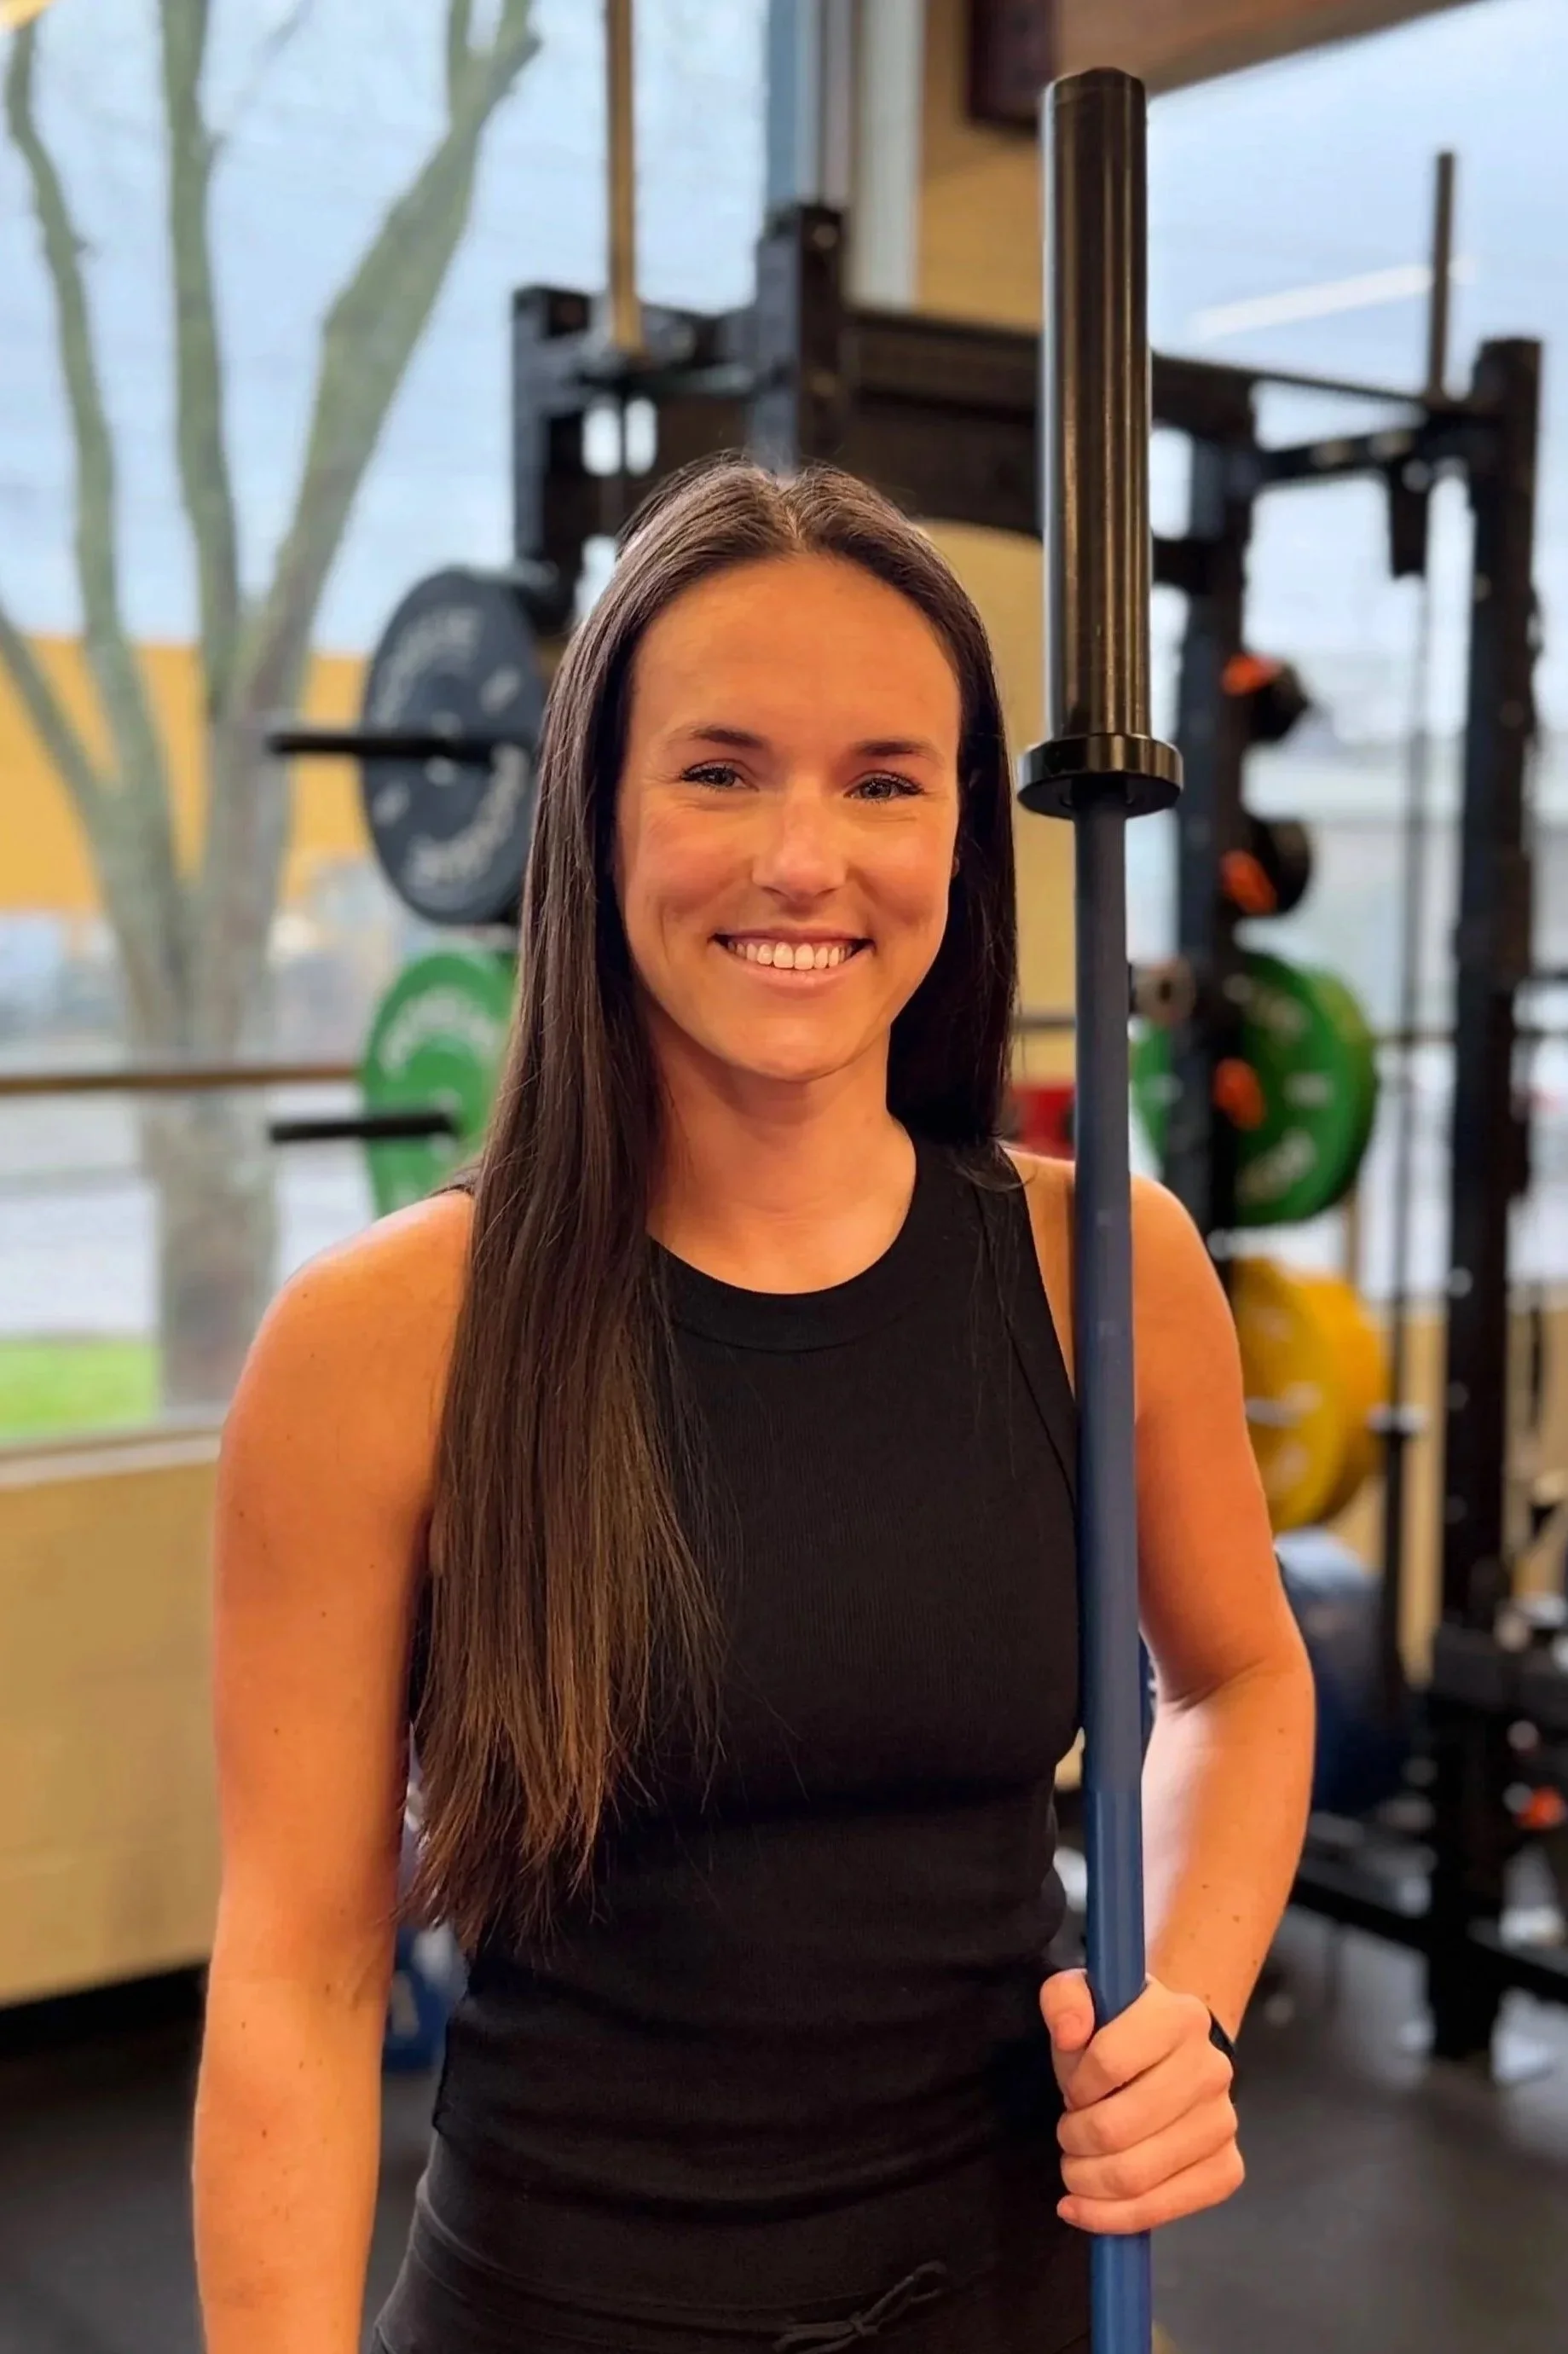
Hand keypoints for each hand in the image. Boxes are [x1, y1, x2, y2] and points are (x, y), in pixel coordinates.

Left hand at [1039, 1970, 1242, 2235]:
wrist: (1168, 2055)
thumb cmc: (1115, 2030)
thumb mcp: (1081, 1996)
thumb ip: (1064, 2001)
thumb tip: (1071, 2035)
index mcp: (1179, 2016)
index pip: (1109, 2060)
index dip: (1077, 2084)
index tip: (1073, 2090)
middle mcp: (1212, 2069)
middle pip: (1118, 2128)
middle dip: (1075, 2141)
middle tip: (1067, 2136)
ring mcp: (1224, 2122)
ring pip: (1138, 2176)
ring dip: (1089, 2183)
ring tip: (1076, 2168)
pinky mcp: (1228, 2168)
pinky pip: (1169, 2210)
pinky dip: (1116, 2218)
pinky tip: (1088, 2209)